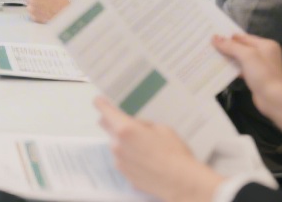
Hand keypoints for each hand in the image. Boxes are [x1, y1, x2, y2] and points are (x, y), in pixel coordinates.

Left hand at [24, 0, 69, 22]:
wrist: (65, 18)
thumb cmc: (61, 4)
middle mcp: (31, 2)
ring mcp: (31, 11)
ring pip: (30, 3)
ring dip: (35, 3)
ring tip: (46, 5)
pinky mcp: (33, 18)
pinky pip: (32, 12)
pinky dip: (36, 11)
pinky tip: (44, 11)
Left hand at [95, 97, 224, 201]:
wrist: (181, 182)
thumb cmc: (174, 154)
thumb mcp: (162, 128)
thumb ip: (143, 124)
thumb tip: (136, 124)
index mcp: (126, 129)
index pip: (105, 111)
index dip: (102, 104)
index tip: (100, 101)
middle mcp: (118, 145)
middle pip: (107, 127)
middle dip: (114, 122)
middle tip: (128, 124)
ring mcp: (119, 161)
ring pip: (115, 144)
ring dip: (123, 142)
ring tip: (145, 147)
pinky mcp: (124, 174)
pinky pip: (122, 160)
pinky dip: (129, 157)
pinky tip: (146, 161)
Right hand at [212, 33, 281, 131]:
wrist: (274, 99)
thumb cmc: (263, 74)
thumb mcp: (247, 56)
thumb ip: (231, 46)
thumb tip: (215, 38)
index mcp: (266, 45)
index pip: (244, 37)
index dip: (229, 37)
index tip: (212, 36)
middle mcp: (264, 54)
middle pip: (242, 48)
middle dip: (227, 47)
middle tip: (209, 46)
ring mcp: (260, 67)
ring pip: (240, 59)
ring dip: (228, 58)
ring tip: (211, 56)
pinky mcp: (255, 78)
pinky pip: (241, 69)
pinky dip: (232, 69)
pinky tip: (220, 69)